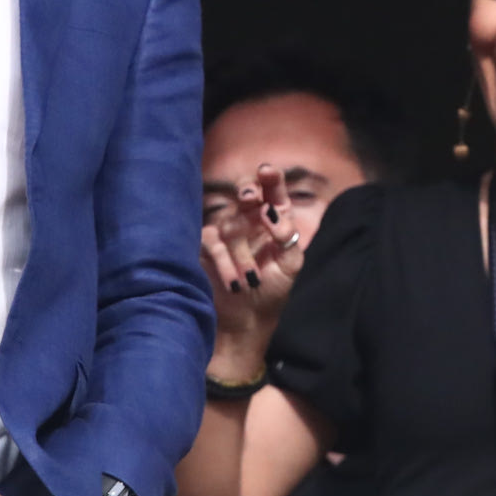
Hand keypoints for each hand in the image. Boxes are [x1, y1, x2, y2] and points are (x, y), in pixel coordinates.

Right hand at [201, 162, 306, 346]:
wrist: (245, 323)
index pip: (274, 193)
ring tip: (251, 280)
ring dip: (242, 254)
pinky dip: (225, 263)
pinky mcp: (205, 247)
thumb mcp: (290, 266)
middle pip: (246, 194)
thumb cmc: (271, 293)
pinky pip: (212, 242)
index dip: (271, 179)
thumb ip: (288, 238)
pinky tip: (236, 282)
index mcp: (273, 222)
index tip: (267, 171)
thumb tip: (273, 212)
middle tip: (249, 199)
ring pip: (230, 224)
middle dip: (248, 191)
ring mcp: (225, 232)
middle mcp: (249, 222)